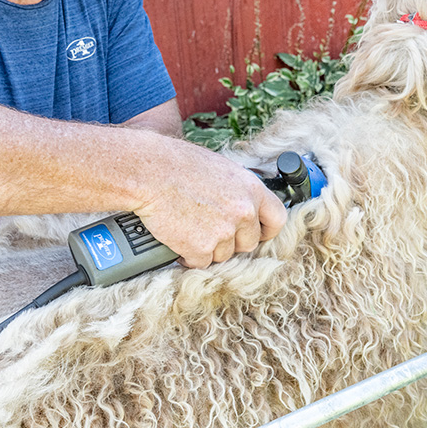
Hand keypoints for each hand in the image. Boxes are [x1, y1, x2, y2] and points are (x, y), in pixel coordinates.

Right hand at [134, 140, 286, 268]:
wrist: (149, 173)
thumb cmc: (179, 165)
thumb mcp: (222, 170)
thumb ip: (239, 192)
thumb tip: (246, 208)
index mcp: (252, 189)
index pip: (277, 219)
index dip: (266, 230)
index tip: (256, 233)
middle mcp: (243, 212)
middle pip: (249, 243)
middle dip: (231, 241)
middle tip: (210, 228)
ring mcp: (223, 232)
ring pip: (224, 255)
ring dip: (208, 248)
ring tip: (190, 228)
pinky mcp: (201, 248)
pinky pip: (201, 262)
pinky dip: (189, 255)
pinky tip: (178, 237)